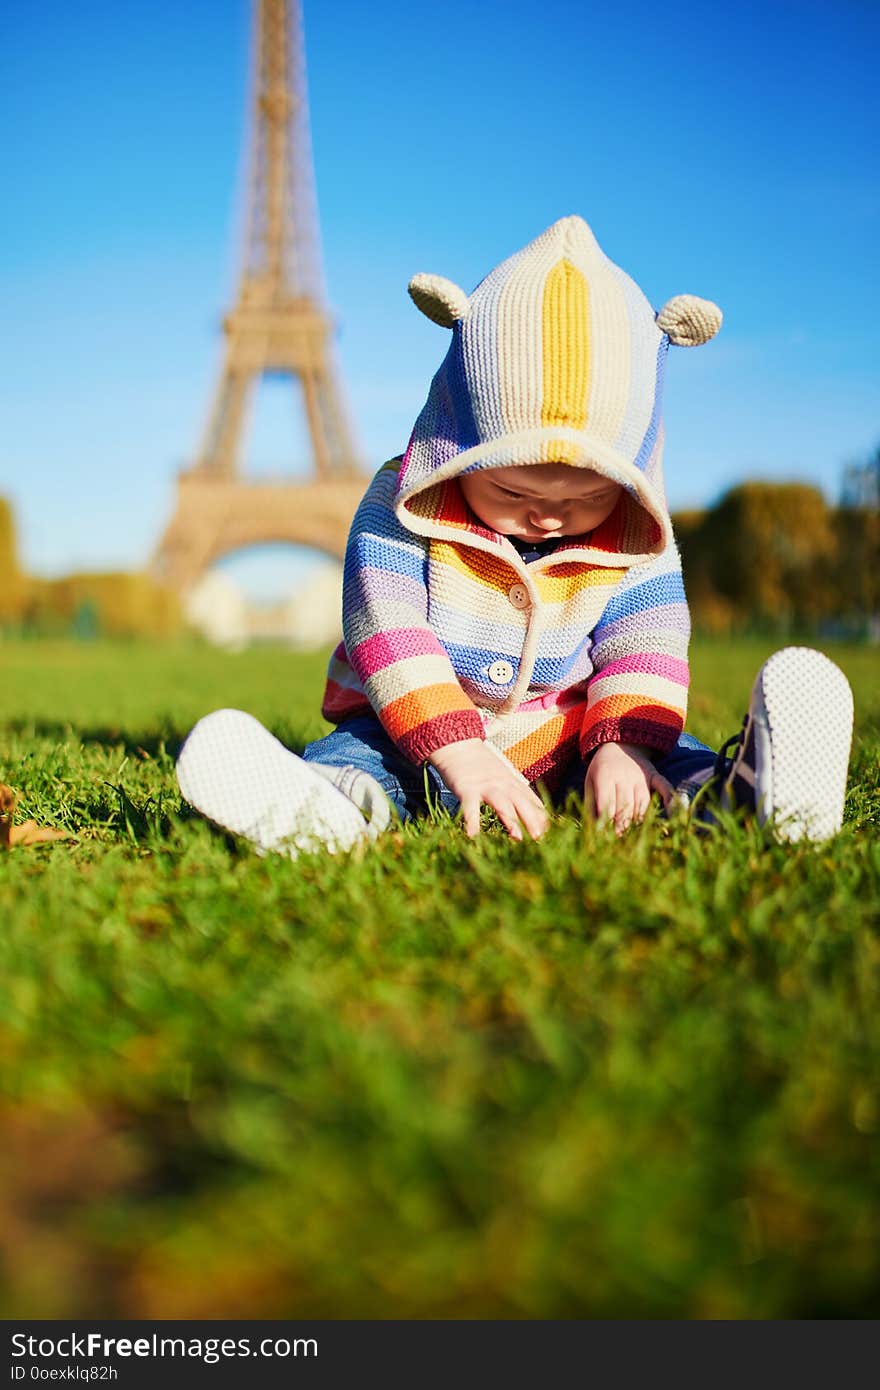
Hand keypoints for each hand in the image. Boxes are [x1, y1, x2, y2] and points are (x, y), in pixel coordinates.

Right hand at [429, 739, 548, 840]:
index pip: (532, 801)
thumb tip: (531, 809)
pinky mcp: (467, 789)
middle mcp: (503, 784)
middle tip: (539, 839)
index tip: (550, 833)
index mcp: (512, 783)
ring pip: (502, 803)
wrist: (458, 743)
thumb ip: (515, 790)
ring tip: (518, 838)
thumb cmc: (480, 764)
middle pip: (522, 803)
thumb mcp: (503, 775)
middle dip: (532, 821)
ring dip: (510, 820)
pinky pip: (471, 807)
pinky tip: (473, 835)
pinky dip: (472, 821)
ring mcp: (485, 786)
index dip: (541, 817)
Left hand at [584, 742, 672, 835]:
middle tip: (620, 842)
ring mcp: (641, 776)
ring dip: (640, 821)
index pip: (607, 804)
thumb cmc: (601, 769)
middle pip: (626, 806)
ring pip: (643, 803)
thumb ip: (592, 804)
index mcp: (605, 776)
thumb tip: (594, 828)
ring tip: (636, 837)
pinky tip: (673, 813)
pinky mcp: (654, 775)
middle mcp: (625, 776)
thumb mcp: (590, 782)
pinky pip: (664, 787)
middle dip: (623, 826)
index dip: (607, 823)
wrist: (619, 744)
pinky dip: (670, 799)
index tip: (607, 838)